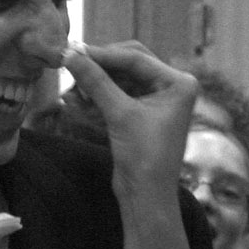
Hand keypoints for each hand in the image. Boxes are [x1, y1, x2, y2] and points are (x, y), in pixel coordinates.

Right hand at [63, 41, 196, 210]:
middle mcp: (171, 87)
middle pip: (129, 64)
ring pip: (120, 79)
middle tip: (71, 64)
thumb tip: (71, 55)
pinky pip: (117, 94)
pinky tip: (78, 100)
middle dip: (100, 66)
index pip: (136, 59)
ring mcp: (156, 101)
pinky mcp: (141, 114)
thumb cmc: (145, 159)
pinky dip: (99, 96)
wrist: (147, 198)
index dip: (103, 54)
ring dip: (96, 82)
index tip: (74, 51)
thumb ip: (96, 82)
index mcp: (178, 84)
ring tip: (72, 88)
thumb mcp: (120, 115)